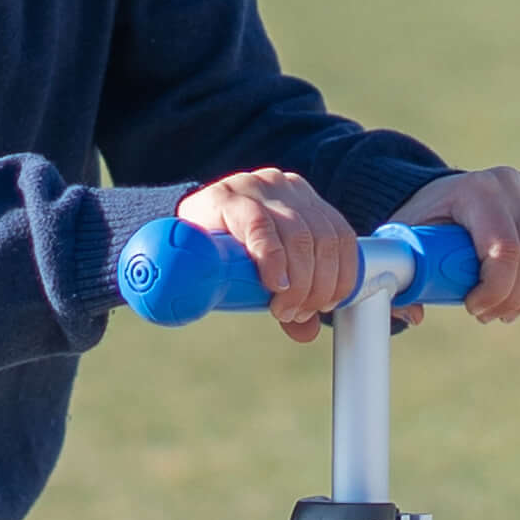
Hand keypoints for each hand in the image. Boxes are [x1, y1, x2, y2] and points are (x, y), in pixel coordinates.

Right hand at [181, 166, 365, 339]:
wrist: (177, 233)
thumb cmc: (227, 253)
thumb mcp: (265, 273)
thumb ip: (291, 297)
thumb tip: (308, 332)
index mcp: (305, 200)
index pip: (341, 236)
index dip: (341, 276)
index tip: (325, 306)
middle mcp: (287, 187)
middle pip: (322, 239)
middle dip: (316, 286)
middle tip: (295, 313)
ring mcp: (259, 186)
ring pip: (298, 236)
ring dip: (298, 281)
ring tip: (281, 307)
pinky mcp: (229, 195)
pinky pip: (260, 226)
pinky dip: (272, 259)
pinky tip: (273, 283)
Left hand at [399, 167, 519, 323]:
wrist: (444, 191)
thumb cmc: (424, 219)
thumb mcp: (404, 240)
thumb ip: (400, 277)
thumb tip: (415, 316)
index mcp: (475, 191)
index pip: (503, 248)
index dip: (496, 288)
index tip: (473, 308)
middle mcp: (509, 185)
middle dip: (515, 297)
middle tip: (491, 316)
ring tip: (509, 311)